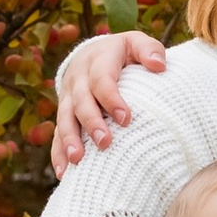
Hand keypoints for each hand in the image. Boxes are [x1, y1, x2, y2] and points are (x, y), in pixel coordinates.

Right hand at [50, 28, 167, 175]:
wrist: (91, 53)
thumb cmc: (122, 53)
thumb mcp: (135, 43)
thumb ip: (149, 50)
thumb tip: (159, 66)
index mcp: (97, 61)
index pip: (102, 80)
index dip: (112, 99)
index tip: (126, 119)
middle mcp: (78, 79)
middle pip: (81, 102)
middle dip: (91, 123)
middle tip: (105, 143)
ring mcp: (68, 97)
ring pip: (65, 118)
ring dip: (69, 140)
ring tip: (78, 160)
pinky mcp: (64, 113)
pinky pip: (57, 133)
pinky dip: (58, 153)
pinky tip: (63, 173)